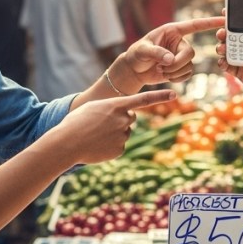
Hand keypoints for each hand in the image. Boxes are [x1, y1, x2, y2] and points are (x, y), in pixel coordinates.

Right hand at [57, 89, 177, 164]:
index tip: (175, 94)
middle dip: (121, 120)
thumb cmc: (76, 122)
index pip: (144, 99)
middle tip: (102, 124)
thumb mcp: (93, 107)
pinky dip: (110, 146)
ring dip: (114, 133)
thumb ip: (112, 108)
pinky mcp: (120, 149)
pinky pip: (119, 146)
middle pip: (130, 118)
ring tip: (96, 136)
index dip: (160, 96)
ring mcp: (123, 135)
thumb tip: (126, 116)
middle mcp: (124, 119)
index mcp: (117, 105)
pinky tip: (97, 146)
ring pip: (124, 132)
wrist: (67, 143)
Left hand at [117, 16, 225, 88]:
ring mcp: (181, 55)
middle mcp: (179, 42)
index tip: (223, 20)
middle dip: (177, 63)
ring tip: (160, 69)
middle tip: (161, 67)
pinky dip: (177, 78)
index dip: (209, 23)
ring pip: (189, 65)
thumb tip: (170, 59)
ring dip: (174, 71)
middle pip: (190, 52)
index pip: (194, 25)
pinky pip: (187, 74)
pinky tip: (166, 76)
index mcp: (172, 31)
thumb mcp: (142, 50)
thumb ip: (156, 53)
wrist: (134, 71)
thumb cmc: (136, 55)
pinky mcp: (181, 68)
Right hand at [216, 10, 242, 105]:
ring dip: (221, 47)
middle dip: (224, 33)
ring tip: (222, 48)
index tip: (225, 12)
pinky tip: (223, 61)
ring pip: (227, 50)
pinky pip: (227, 66)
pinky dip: (222, 62)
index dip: (234, 19)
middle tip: (221, 33)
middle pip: (232, 37)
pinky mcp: (240, 73)